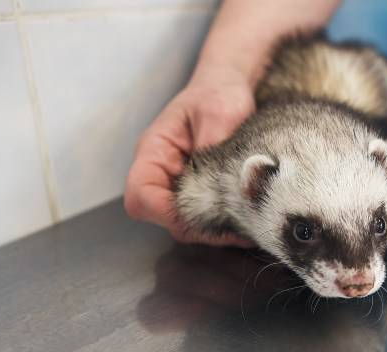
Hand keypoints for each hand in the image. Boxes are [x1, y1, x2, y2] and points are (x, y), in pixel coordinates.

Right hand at [124, 66, 255, 245]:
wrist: (228, 88)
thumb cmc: (218, 94)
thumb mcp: (219, 114)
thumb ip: (213, 147)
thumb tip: (217, 182)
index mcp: (154, 152)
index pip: (140, 197)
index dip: (165, 213)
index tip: (204, 214)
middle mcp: (161, 173)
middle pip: (163, 218)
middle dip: (199, 227)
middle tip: (238, 223)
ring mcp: (177, 185)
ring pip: (183, 224)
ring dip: (213, 229)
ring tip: (246, 222)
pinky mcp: (197, 192)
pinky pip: (201, 219)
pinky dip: (222, 225)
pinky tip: (246, 218)